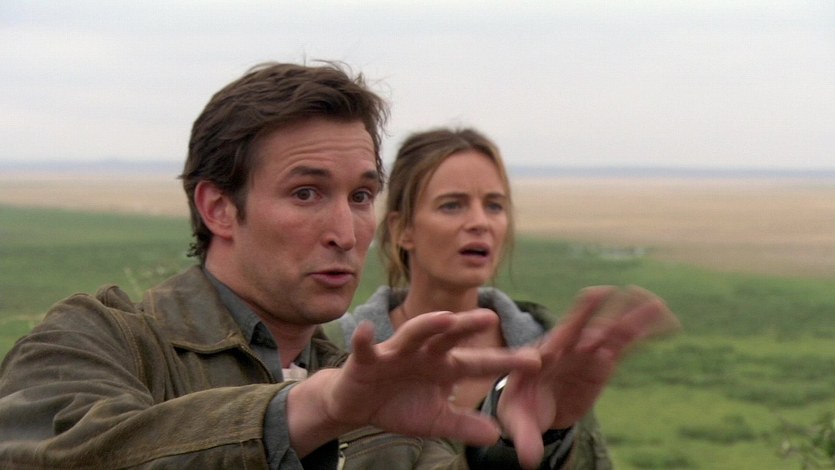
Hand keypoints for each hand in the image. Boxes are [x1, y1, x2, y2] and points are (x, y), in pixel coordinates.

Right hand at [288, 309, 539, 455]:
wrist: (359, 405)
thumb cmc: (399, 405)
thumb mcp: (436, 420)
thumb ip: (464, 425)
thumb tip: (497, 436)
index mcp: (444, 367)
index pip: (479, 362)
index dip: (505, 361)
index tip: (536, 361)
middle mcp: (424, 353)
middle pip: (449, 336)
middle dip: (468, 326)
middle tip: (491, 316)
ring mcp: (396, 353)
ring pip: (413, 333)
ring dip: (427, 324)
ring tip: (444, 317)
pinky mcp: (367, 359)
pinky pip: (365, 347)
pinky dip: (364, 339)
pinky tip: (365, 330)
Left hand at [497, 286, 680, 468]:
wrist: (533, 406)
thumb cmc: (520, 409)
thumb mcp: (518, 421)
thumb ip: (523, 436)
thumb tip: (528, 460)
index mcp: (541, 355)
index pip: (555, 341)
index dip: (570, 340)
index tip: (589, 347)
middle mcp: (566, 346)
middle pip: (585, 322)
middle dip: (601, 317)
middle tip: (617, 312)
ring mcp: (588, 350)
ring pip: (613, 327)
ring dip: (632, 316)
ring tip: (658, 305)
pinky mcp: (605, 359)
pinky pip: (628, 342)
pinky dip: (647, 331)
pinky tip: (669, 323)